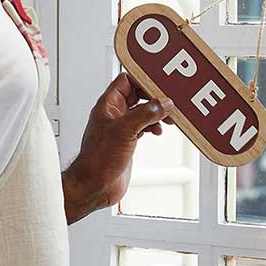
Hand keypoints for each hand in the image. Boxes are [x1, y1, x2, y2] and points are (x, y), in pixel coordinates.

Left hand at [61, 73, 174, 222]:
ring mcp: (120, 128)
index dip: (142, 79)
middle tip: (170, 101)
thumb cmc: (98, 159)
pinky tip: (158, 130)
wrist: (95, 185)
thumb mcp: (125, 131)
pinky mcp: (127, 141)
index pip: (126, 81)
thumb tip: (163, 103)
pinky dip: (153, 126)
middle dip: (154, 97)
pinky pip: (143, 126)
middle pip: (137, 96)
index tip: (160, 82)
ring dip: (156, 113)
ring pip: (142, 112)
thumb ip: (145, 114)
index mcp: (107, 105)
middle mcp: (113, 114)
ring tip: (168, 118)